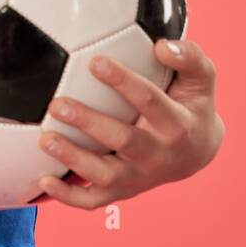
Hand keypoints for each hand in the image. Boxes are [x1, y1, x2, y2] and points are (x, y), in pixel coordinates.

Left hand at [33, 38, 224, 208]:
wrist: (197, 152)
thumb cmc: (191, 105)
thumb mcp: (201, 79)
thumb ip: (189, 57)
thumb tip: (162, 46)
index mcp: (177, 125)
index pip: (149, 100)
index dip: (122, 81)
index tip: (94, 61)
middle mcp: (158, 155)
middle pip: (123, 141)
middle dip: (89, 123)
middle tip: (58, 104)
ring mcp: (139, 177)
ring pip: (105, 174)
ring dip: (73, 159)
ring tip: (45, 139)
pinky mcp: (123, 191)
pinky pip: (95, 200)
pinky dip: (69, 196)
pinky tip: (44, 181)